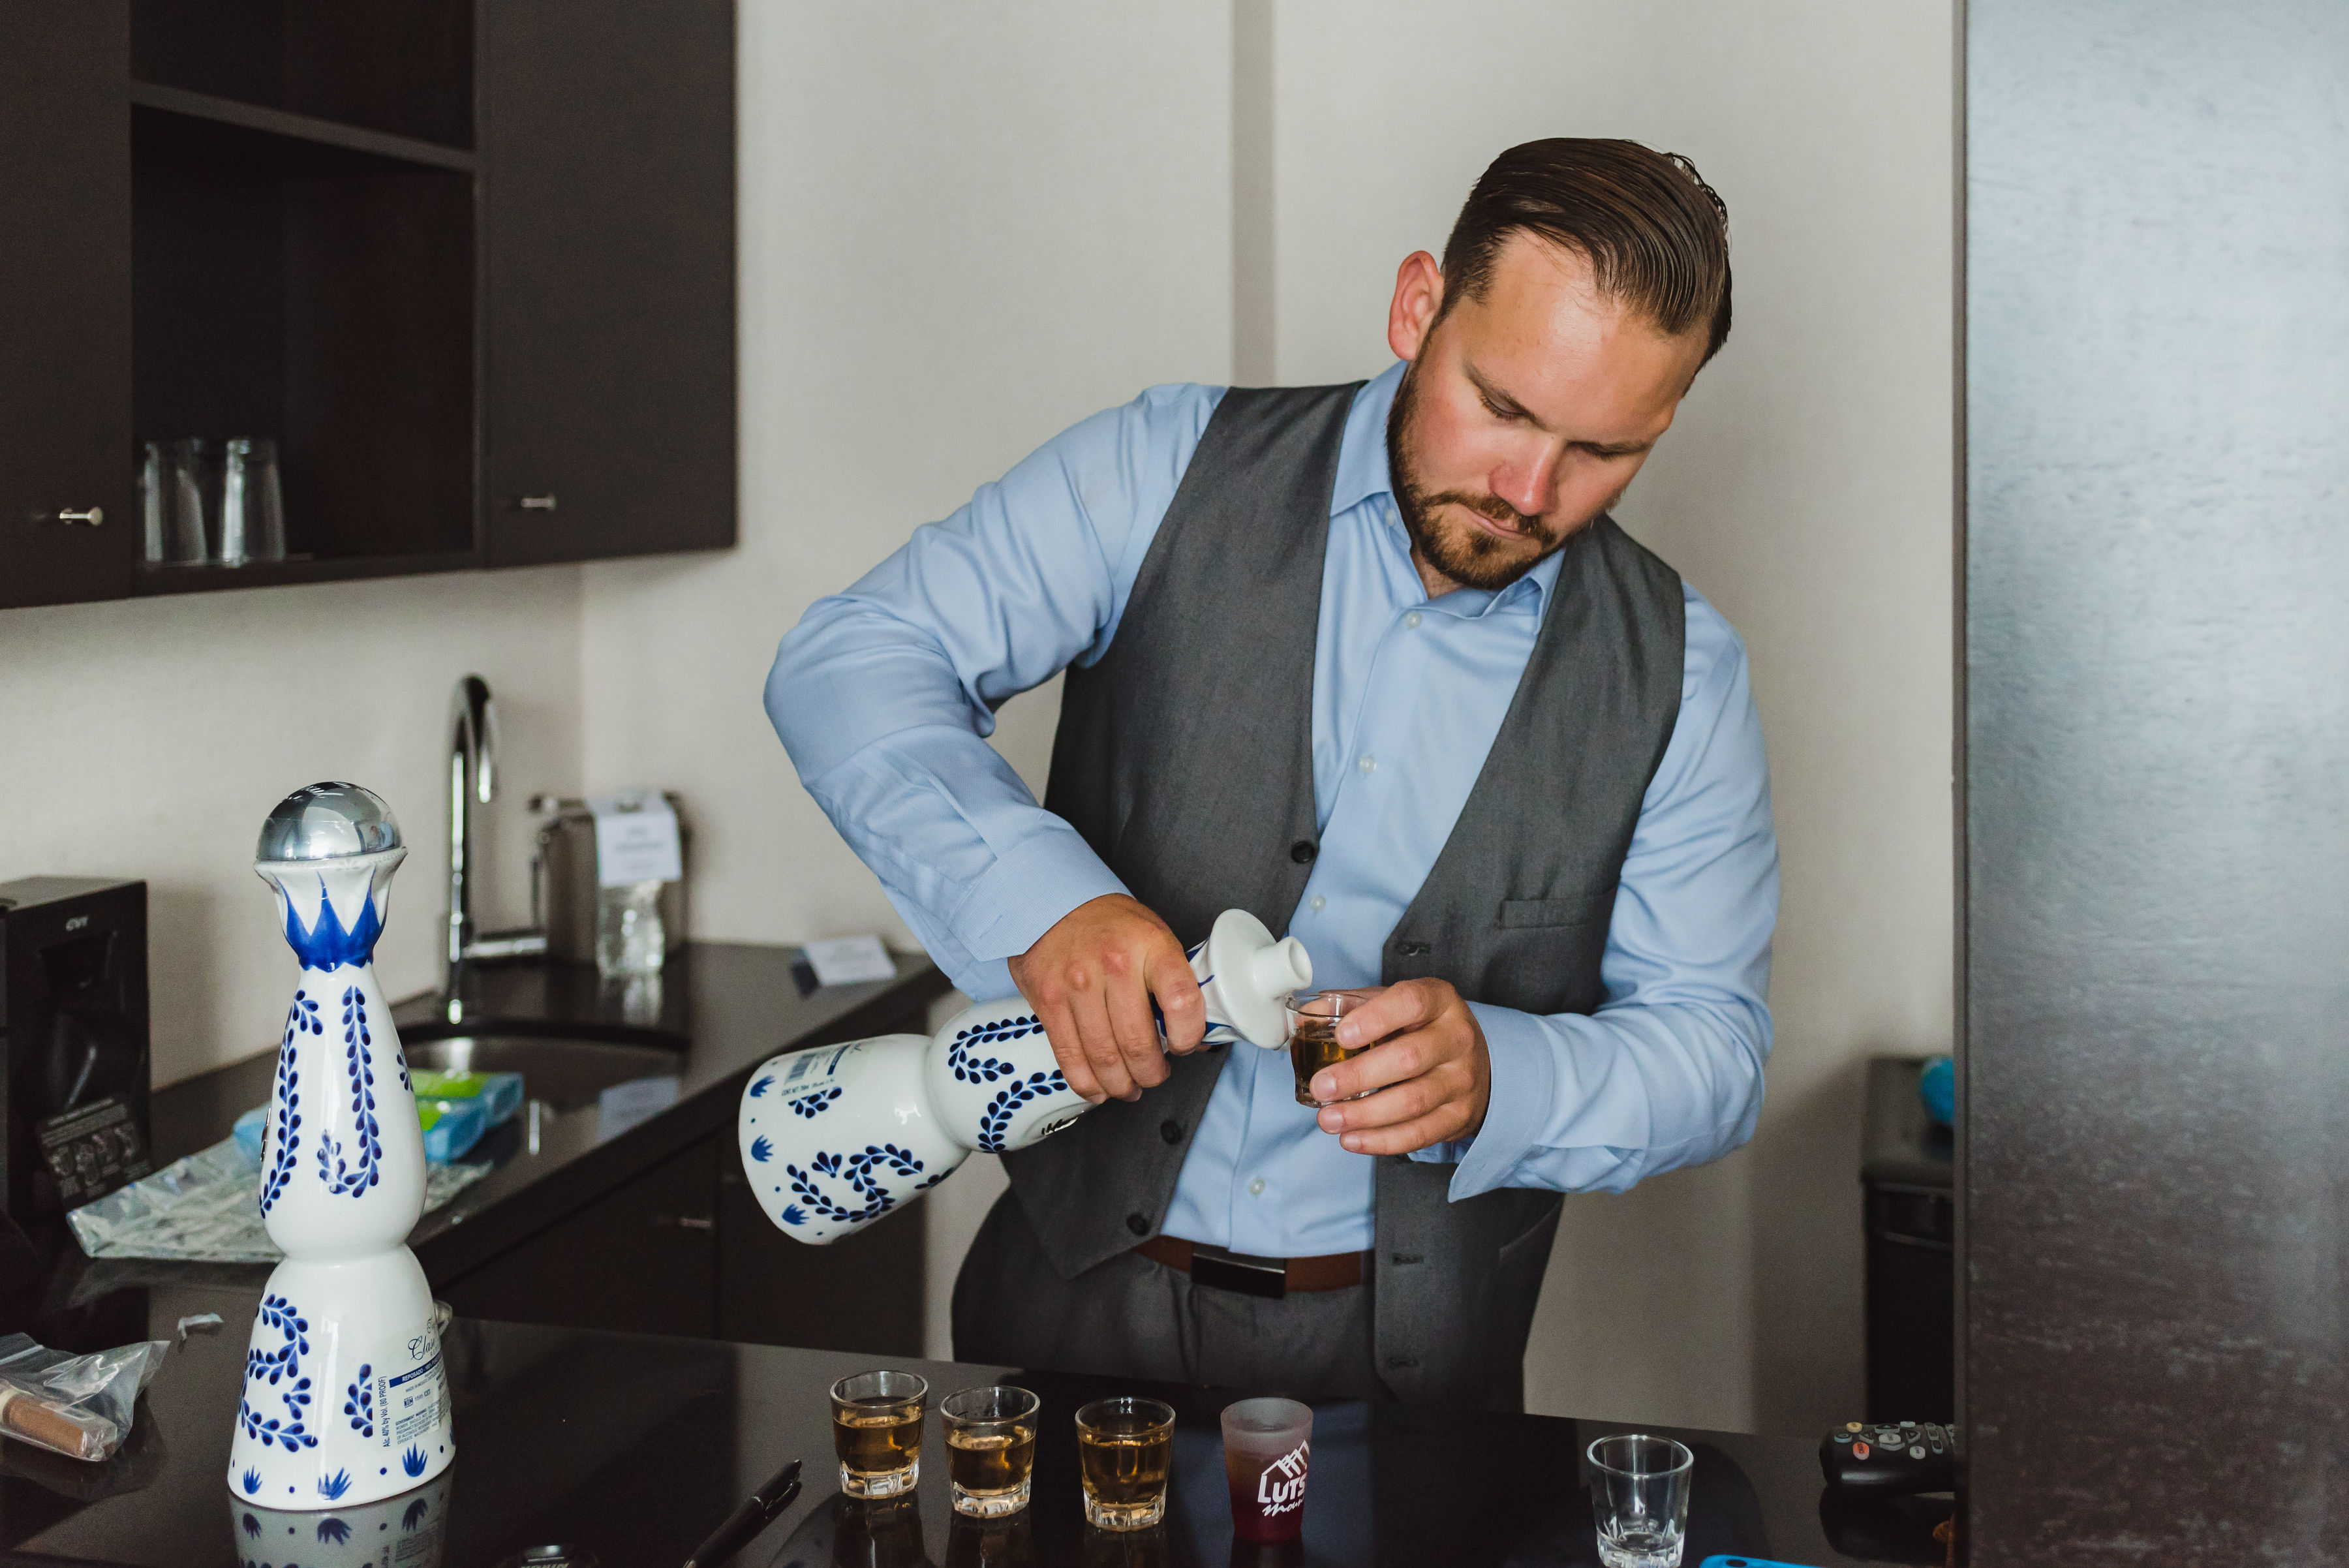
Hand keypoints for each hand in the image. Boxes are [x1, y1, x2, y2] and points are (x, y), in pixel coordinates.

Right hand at [1008, 894, 1205, 1103]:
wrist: (1053, 901)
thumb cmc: (1112, 924)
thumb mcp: (1155, 936)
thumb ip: (1175, 983)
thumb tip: (1198, 1037)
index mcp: (1151, 947)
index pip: (1182, 1003)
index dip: (1190, 1036)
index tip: (1186, 1045)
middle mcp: (1114, 965)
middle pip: (1139, 1043)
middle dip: (1152, 1074)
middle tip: (1155, 1076)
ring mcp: (1077, 985)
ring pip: (1104, 1058)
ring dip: (1121, 1085)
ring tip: (1130, 1087)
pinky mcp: (1048, 1002)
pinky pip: (1069, 1057)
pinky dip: (1087, 1084)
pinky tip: (1100, 1089)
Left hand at [1308, 979, 1489, 1154]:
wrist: (1475, 1062)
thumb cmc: (1421, 1028)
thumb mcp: (1394, 1005)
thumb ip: (1351, 1006)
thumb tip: (1305, 1018)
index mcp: (1440, 1001)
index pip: (1411, 1003)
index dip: (1375, 1018)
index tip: (1341, 1036)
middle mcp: (1457, 1038)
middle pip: (1409, 1058)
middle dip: (1359, 1076)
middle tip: (1321, 1088)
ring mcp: (1461, 1080)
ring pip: (1413, 1101)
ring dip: (1365, 1115)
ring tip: (1328, 1119)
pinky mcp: (1459, 1116)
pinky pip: (1420, 1133)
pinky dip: (1382, 1140)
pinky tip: (1352, 1139)